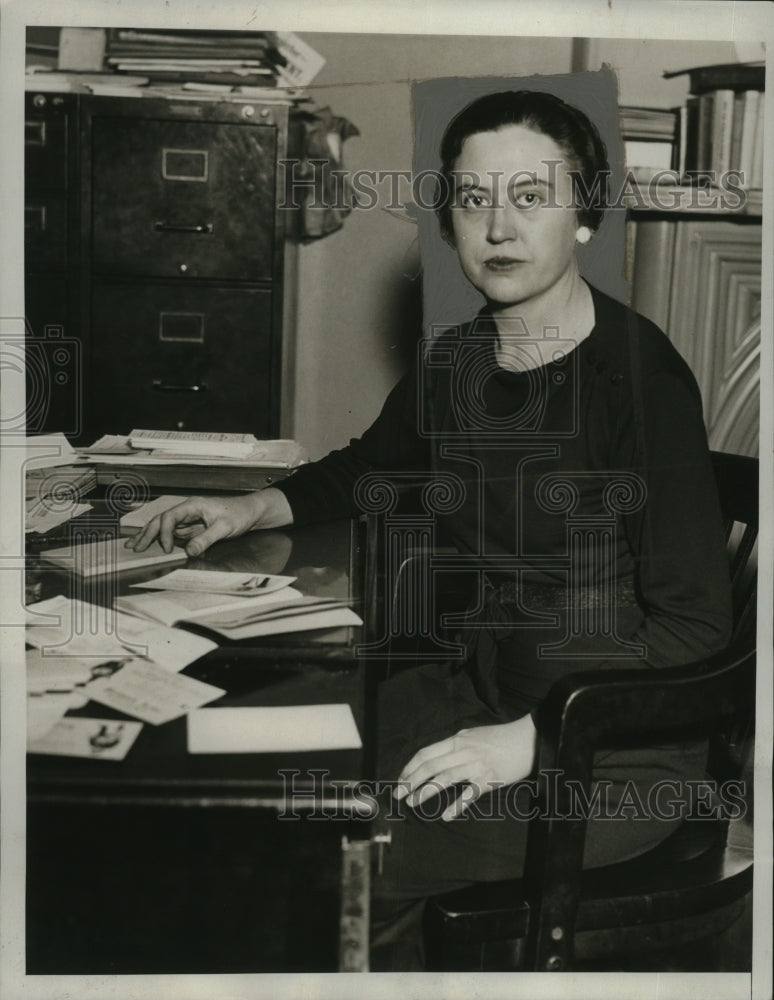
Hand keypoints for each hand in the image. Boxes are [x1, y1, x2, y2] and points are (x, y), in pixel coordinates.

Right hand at [125, 488, 293, 556]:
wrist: (250, 512)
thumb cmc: (239, 515)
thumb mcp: (224, 528)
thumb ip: (206, 539)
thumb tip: (188, 551)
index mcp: (192, 506)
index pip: (170, 518)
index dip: (165, 534)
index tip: (167, 549)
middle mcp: (187, 510)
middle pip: (161, 520)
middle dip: (146, 533)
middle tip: (134, 548)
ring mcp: (188, 518)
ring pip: (163, 525)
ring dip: (148, 535)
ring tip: (133, 545)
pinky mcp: (192, 526)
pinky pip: (172, 532)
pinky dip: (159, 538)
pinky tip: (151, 545)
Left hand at [394, 715, 536, 820]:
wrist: (527, 739)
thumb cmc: (500, 738)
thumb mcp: (473, 735)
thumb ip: (457, 745)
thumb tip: (439, 756)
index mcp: (458, 739)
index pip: (426, 753)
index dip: (410, 767)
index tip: (401, 779)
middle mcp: (463, 751)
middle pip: (430, 765)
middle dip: (411, 780)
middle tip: (399, 794)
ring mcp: (476, 765)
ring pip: (444, 778)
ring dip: (425, 791)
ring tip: (413, 803)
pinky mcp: (489, 779)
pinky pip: (469, 793)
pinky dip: (457, 805)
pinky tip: (446, 815)